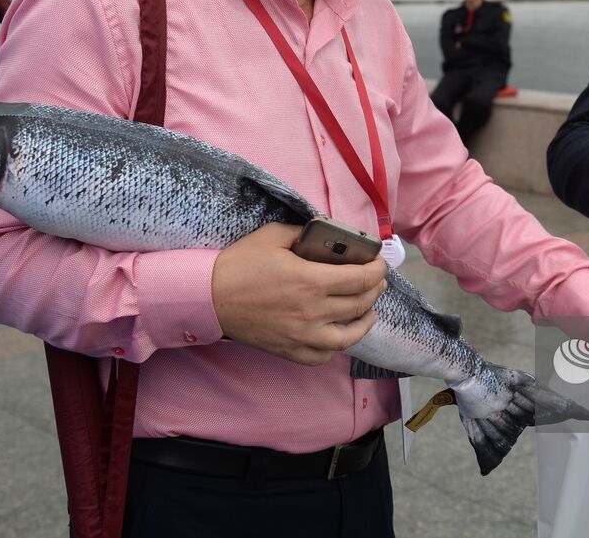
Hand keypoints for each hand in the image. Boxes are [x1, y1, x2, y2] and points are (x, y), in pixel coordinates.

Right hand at [211, 222, 387, 364]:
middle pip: (360, 304)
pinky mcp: (290, 351)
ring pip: (349, 336)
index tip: (380, 263)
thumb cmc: (240, 264)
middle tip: (377, 280)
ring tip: (370, 310)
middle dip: (376, 290)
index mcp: (311, 281)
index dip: (378, 270)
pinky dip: (337, 346)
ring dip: (366, 322)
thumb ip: (306, 232)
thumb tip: (328, 233)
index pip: (362, 278)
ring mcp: (302, 336)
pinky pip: (323, 356)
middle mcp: (312, 312)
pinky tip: (341, 334)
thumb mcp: (274, 236)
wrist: (208, 297)